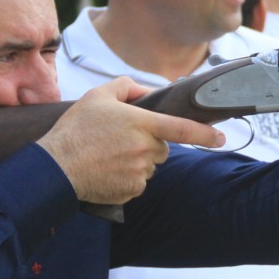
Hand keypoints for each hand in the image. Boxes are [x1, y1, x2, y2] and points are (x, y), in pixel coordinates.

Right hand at [36, 77, 225, 203]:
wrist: (56, 166)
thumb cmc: (76, 129)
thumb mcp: (97, 96)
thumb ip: (126, 88)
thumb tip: (145, 92)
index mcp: (143, 124)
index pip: (182, 128)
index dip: (205, 134)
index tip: (222, 138)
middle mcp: (146, 149)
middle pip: (162, 148)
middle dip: (149, 144)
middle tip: (120, 140)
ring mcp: (140, 172)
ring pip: (150, 166)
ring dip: (137, 161)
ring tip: (109, 156)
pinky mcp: (132, 190)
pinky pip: (139, 183)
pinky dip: (128, 177)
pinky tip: (108, 171)